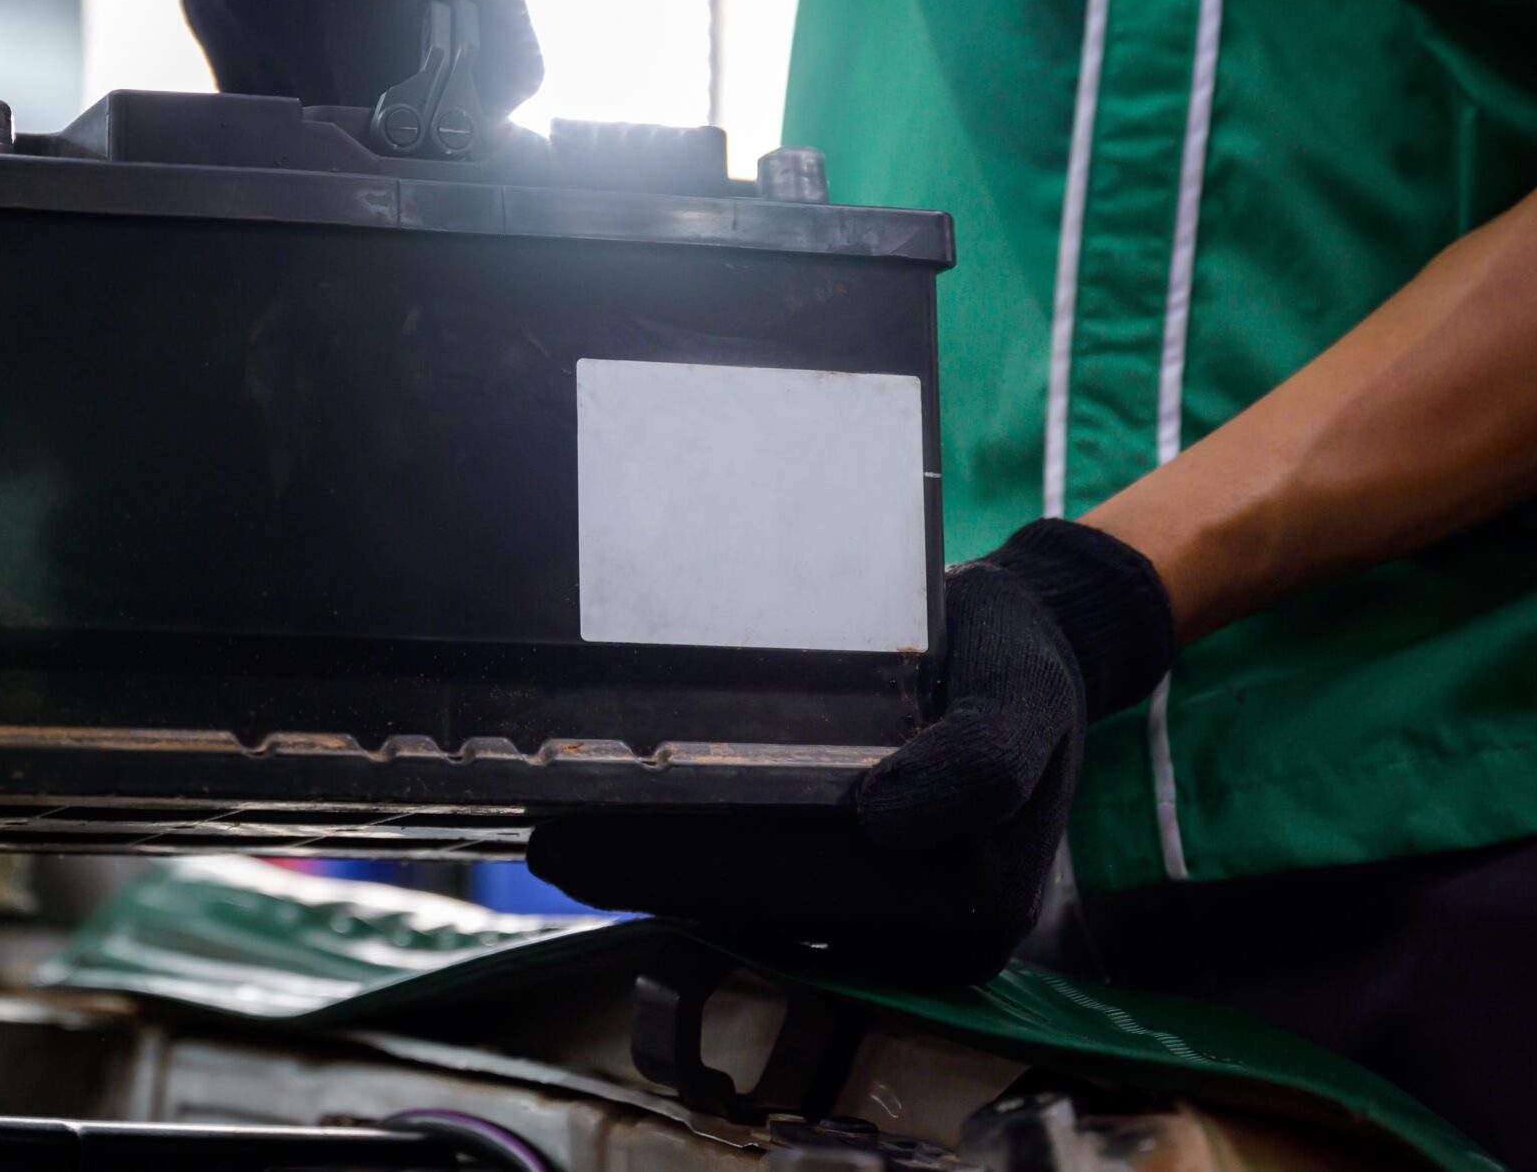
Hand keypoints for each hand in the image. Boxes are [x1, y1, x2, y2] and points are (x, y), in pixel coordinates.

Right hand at [163, 0, 540, 112]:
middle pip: (333, 123)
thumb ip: (496, 41)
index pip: (389, 112)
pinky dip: (297, 69)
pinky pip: (250, 76)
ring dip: (335, 98)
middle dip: (384, 120)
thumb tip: (496, 127)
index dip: (431, 130)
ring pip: (285, 109)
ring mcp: (219, 6)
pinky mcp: (197, 6)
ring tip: (376, 45)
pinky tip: (329, 20)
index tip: (456, 123)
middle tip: (426, 93)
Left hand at [526, 520, 1175, 983]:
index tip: (578, 839)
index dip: (678, 864)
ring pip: (753, 903)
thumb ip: (979, 760)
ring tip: (562, 834)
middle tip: (544, 840)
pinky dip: (696, 860)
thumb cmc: (1017, 659)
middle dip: (646, 875)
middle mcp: (926, 934)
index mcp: (965, 897)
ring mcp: (892, 926)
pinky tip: (625, 828)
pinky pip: (767, 887)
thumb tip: (887, 822)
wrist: (1037, 648)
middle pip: (759, 902)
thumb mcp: (1024, 690)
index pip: (796, 881)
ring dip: (659, 874)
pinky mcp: (863, 901)